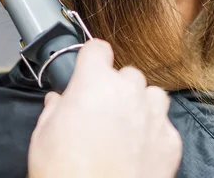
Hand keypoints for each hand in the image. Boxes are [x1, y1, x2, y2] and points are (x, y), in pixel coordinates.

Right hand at [28, 39, 181, 177]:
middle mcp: (128, 91)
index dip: (91, 58)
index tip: (89, 68)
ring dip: (140, 104)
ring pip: (152, 94)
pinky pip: (164, 125)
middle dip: (115, 87)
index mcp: (94, 82)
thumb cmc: (66, 172)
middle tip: (101, 111)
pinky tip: (138, 151)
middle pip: (127, 73)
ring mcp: (153, 115)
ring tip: (124, 128)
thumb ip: (54, 109)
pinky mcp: (170, 141)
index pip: (98, 48)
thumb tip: (58, 102)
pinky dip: (153, 133)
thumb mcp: (43, 135)